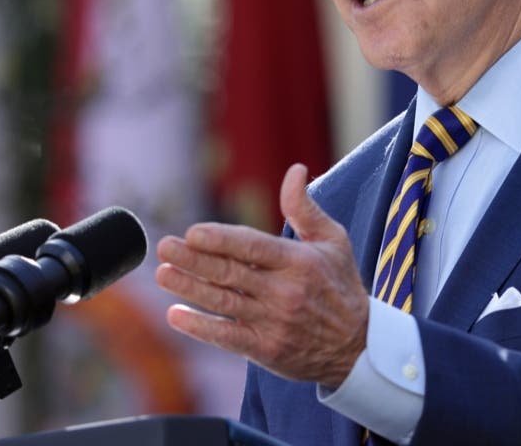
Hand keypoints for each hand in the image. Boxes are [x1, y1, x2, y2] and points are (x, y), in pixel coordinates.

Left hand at [155, 163, 369, 386]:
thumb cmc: (340, 285)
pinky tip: (176, 315)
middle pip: (231, 273)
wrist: (358, 346)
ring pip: (224, 302)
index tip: (192, 232)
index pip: (253, 247)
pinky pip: (227, 337)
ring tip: (162, 274)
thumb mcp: (333, 240)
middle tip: (164, 246)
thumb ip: (305, 207)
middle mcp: (285, 291)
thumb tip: (296, 170)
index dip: (221, 240)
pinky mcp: (266, 349)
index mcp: (299, 262)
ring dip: (189, 288)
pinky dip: (200, 327)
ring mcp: (274, 322)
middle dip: (194, 260)